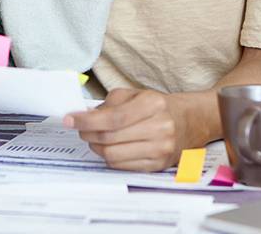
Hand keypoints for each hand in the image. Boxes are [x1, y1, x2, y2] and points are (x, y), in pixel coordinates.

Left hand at [64, 88, 196, 171]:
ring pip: (113, 155)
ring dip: (97, 147)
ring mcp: (160, 149)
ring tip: (96, 138)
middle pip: (110, 138)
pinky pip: (122, 166)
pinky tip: (110, 147)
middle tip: (80, 129)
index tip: (70, 120)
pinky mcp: (157, 166)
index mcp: (153, 105)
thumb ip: (110, 102)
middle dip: (88, 134)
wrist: (190, 121)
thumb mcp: (137, 94)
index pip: (112, 118)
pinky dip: (110, 157)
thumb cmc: (158, 106)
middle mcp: (159, 128)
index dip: (87, 121)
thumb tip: (84, 116)